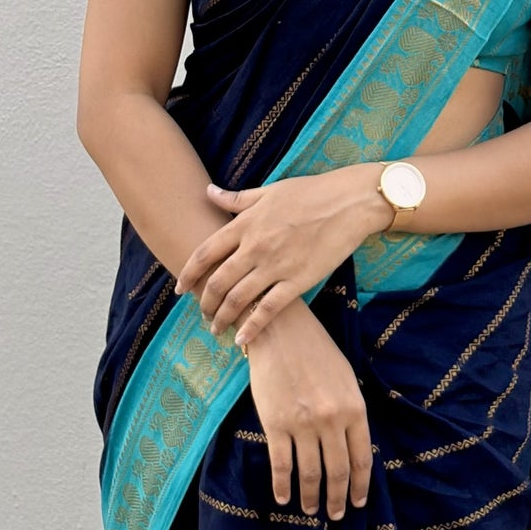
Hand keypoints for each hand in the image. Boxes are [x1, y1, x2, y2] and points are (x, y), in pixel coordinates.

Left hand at [177, 166, 388, 347]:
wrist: (350, 203)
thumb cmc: (312, 193)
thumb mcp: (270, 191)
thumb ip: (236, 199)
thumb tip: (208, 192)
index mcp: (246, 224)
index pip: (205, 253)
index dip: (188, 273)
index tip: (180, 288)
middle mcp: (255, 247)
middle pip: (217, 281)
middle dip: (204, 302)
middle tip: (202, 313)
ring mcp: (275, 266)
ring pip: (238, 299)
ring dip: (222, 317)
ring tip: (216, 328)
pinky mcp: (298, 281)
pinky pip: (268, 310)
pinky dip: (252, 327)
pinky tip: (242, 338)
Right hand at [242, 304, 372, 518]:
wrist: (281, 331)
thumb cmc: (316, 352)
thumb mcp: (346, 379)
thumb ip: (351, 412)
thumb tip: (352, 446)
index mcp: (354, 409)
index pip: (362, 459)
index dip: (360, 485)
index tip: (358, 502)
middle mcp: (331, 420)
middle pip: (337, 471)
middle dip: (338, 498)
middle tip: (337, 514)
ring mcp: (303, 424)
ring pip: (310, 473)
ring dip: (311, 497)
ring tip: (311, 511)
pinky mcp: (275, 424)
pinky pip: (280, 464)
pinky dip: (282, 485)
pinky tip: (283, 498)